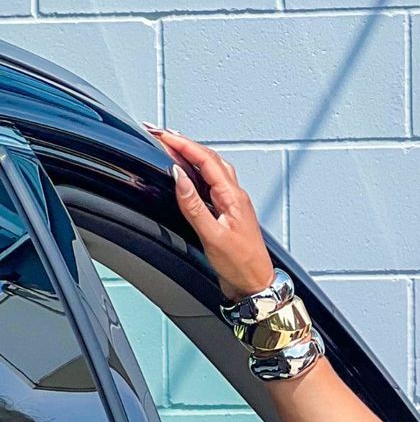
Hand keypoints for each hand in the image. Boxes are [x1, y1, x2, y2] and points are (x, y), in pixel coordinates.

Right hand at [144, 125, 273, 302]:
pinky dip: (196, 172)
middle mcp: (234, 196)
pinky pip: (212, 183)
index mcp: (233, 197)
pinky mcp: (228, 213)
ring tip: (171, 146)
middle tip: (161, 135)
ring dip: (191, 154)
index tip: (162, 135)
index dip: (182, 144)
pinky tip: (187, 173)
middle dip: (184, 143)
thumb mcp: (213, 237)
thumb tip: (179, 177)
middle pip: (209, 159)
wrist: (256, 286)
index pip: (206, 160)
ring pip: (212, 169)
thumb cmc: (242, 266)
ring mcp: (232, 204)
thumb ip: (194, 206)